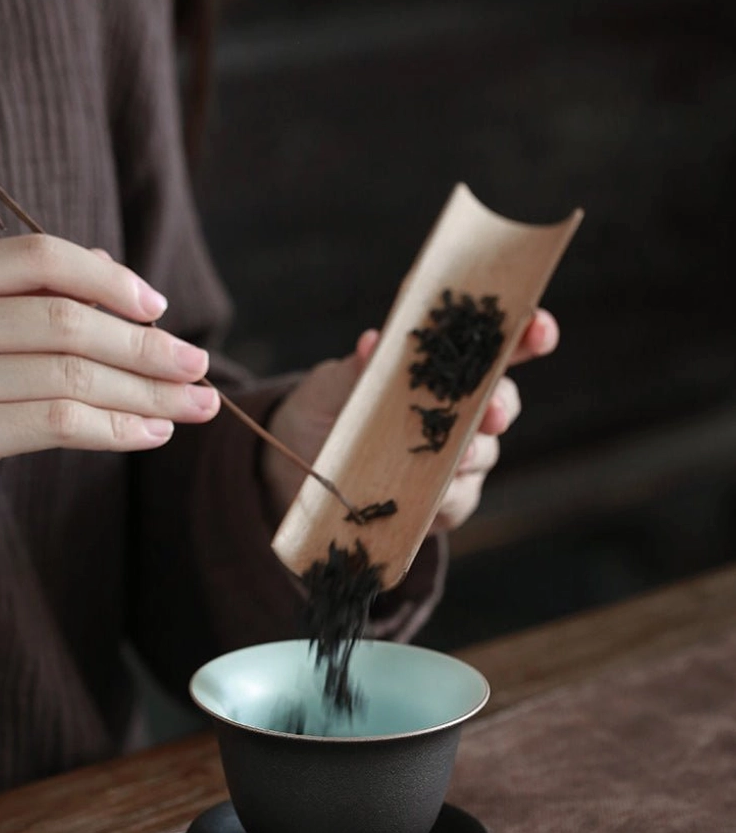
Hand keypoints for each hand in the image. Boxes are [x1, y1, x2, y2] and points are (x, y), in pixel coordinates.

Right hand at [0, 234, 218, 507]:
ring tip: (194, 405)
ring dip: (146, 392)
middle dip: (146, 346)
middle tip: (199, 366)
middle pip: (68, 321)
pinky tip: (152, 433)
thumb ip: (22, 295)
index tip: (157, 306)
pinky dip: (115, 428)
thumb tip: (108, 266)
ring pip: (72, 374)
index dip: (107, 278)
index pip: (37, 256)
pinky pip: (57, 422)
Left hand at [264, 309, 559, 529]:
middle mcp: (459, 415)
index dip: (526, 337)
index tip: (537, 329)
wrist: (295, 469)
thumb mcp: (333, 384)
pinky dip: (448, 497)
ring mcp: (454, 461)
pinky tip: (434, 495)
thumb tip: (374, 343)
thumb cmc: (324, 412)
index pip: (496, 350)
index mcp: (443, 372)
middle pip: (502, 405)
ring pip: (484, 455)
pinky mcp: (440, 504)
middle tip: (493, 410)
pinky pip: (457, 502)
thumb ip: (358, 367)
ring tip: (459, 453)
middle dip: (503, 405)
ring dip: (475, 453)